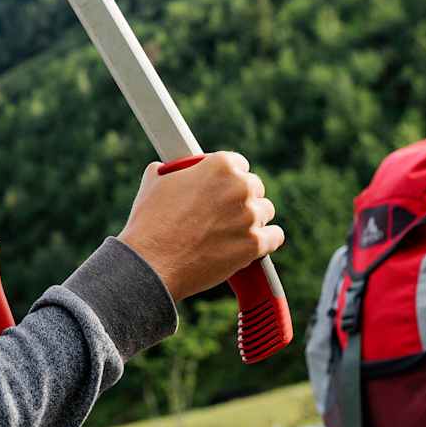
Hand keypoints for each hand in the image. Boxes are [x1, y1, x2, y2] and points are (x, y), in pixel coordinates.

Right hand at [117, 152, 283, 301]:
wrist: (152, 263)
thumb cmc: (150, 223)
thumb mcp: (155, 182)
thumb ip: (172, 171)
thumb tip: (167, 169)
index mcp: (219, 165)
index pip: (238, 163)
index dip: (228, 177)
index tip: (221, 187)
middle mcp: (240, 187)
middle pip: (254, 187)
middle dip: (241, 198)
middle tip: (224, 211)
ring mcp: (249, 217)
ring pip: (265, 212)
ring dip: (252, 220)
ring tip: (231, 231)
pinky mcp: (254, 245)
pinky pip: (275, 237)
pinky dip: (266, 241)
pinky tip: (253, 243)